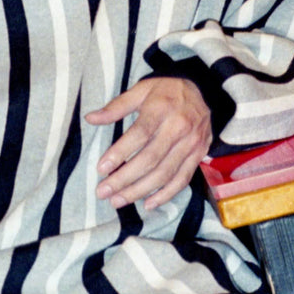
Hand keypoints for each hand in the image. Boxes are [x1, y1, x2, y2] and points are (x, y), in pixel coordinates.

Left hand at [85, 76, 212, 211]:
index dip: (120, 153)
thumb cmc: (165, 91)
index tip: (101, 169)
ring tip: (118, 200)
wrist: (202, 90)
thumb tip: (90, 119)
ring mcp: (191, 143)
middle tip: (103, 192)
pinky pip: (182, 179)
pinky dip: (166, 194)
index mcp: (162, 109)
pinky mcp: (199, 155)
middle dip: (125, 179)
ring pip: (165, 173)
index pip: (139, 135)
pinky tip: (148, 204)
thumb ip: (116, 107)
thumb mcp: (140, 90)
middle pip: (150, 159)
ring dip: (140, 190)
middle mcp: (179, 127)